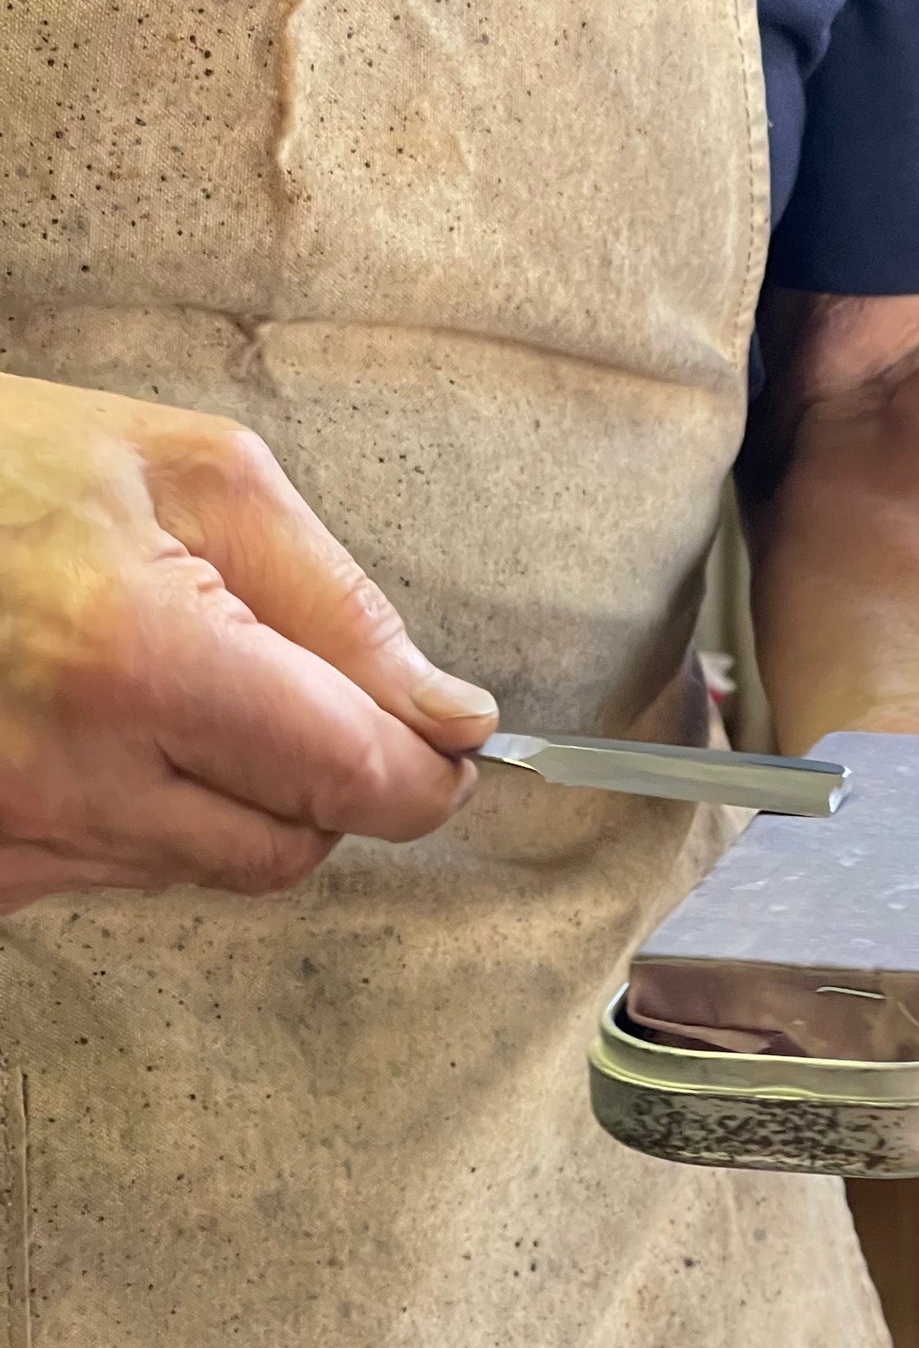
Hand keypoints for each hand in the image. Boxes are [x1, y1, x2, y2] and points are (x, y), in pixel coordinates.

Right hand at [0, 374, 496, 914]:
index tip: (441, 746)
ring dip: (229, 793)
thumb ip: (339, 602)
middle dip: (323, 777)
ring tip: (159, 683)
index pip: (355, 781)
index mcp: (138, 659)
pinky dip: (142, 814)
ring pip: (213, 868)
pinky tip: (95, 728)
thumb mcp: (191, 475)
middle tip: (278, 681)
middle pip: (296, 845)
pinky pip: (121, 873)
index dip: (423, 772)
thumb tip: (447, 715)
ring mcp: (19, 837)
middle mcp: (72, 775)